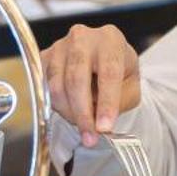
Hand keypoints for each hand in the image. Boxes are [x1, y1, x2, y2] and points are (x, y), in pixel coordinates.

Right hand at [42, 24, 141, 147]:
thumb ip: (120, 102)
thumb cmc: (118, 71)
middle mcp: (82, 38)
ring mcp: (59, 46)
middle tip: (90, 137)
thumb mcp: (132, 86)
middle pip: (77, 79)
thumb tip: (100, 122)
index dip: (106, 103)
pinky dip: (57, 106)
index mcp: (110, 40)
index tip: (104, 127)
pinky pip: (44, 88)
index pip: (108, 72)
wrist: (101, 59)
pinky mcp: (44, 58)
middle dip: (83, 113)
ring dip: (69, 112)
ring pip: (57, 86)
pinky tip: (70, 110)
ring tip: (83, 124)